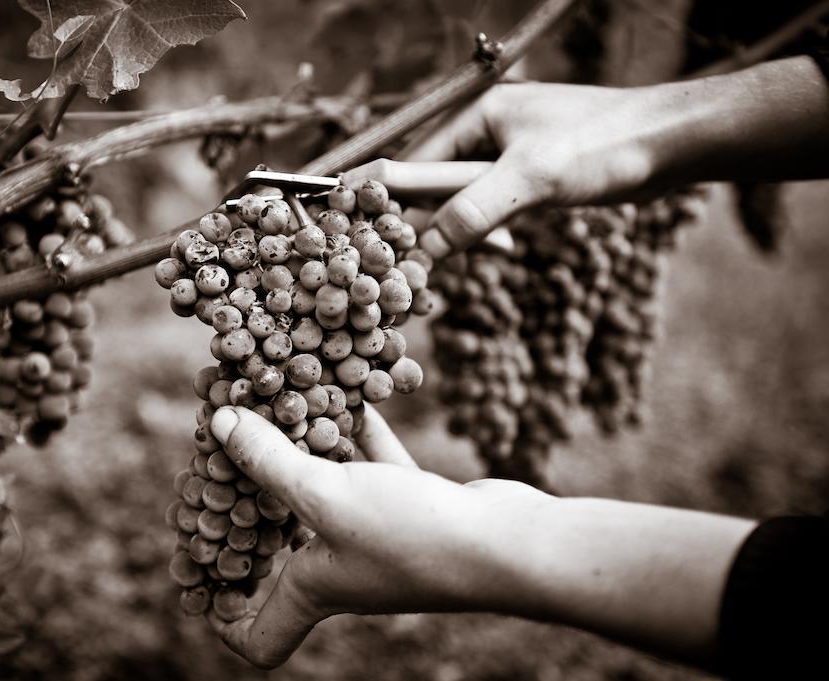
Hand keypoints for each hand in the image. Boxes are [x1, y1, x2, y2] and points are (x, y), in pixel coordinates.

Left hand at [205, 404, 551, 668]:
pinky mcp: (415, 505)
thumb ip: (268, 461)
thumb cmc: (409, 536)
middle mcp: (341, 568)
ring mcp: (379, 536)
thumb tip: (219, 423)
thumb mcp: (324, 496)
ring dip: (304, 450)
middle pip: (282, 548)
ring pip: (328, 493)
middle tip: (228, 458)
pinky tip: (348, 388)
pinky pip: (372, 464)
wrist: (510, 544)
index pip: (255, 636)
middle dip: (254, 502)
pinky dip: (358, 431)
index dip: (222, 614)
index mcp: (312, 590)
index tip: (200, 575)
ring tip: (276, 403)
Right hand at [343, 57, 828, 257]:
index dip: (389, 204)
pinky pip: (492, 210)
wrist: (673, 143)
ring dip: (459, 235)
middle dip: (424, 228)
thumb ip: (473, 211)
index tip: (365, 241)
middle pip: (433, 188)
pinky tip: (500, 248)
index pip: (413, 165)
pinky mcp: (531, 180)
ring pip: (462, 204)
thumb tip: (424, 251)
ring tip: (461, 262)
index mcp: (476, 118)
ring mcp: (509, 158)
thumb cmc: (605, 144)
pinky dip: (488, 232)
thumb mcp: (533, 178)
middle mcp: (486, 135)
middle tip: (409, 271)